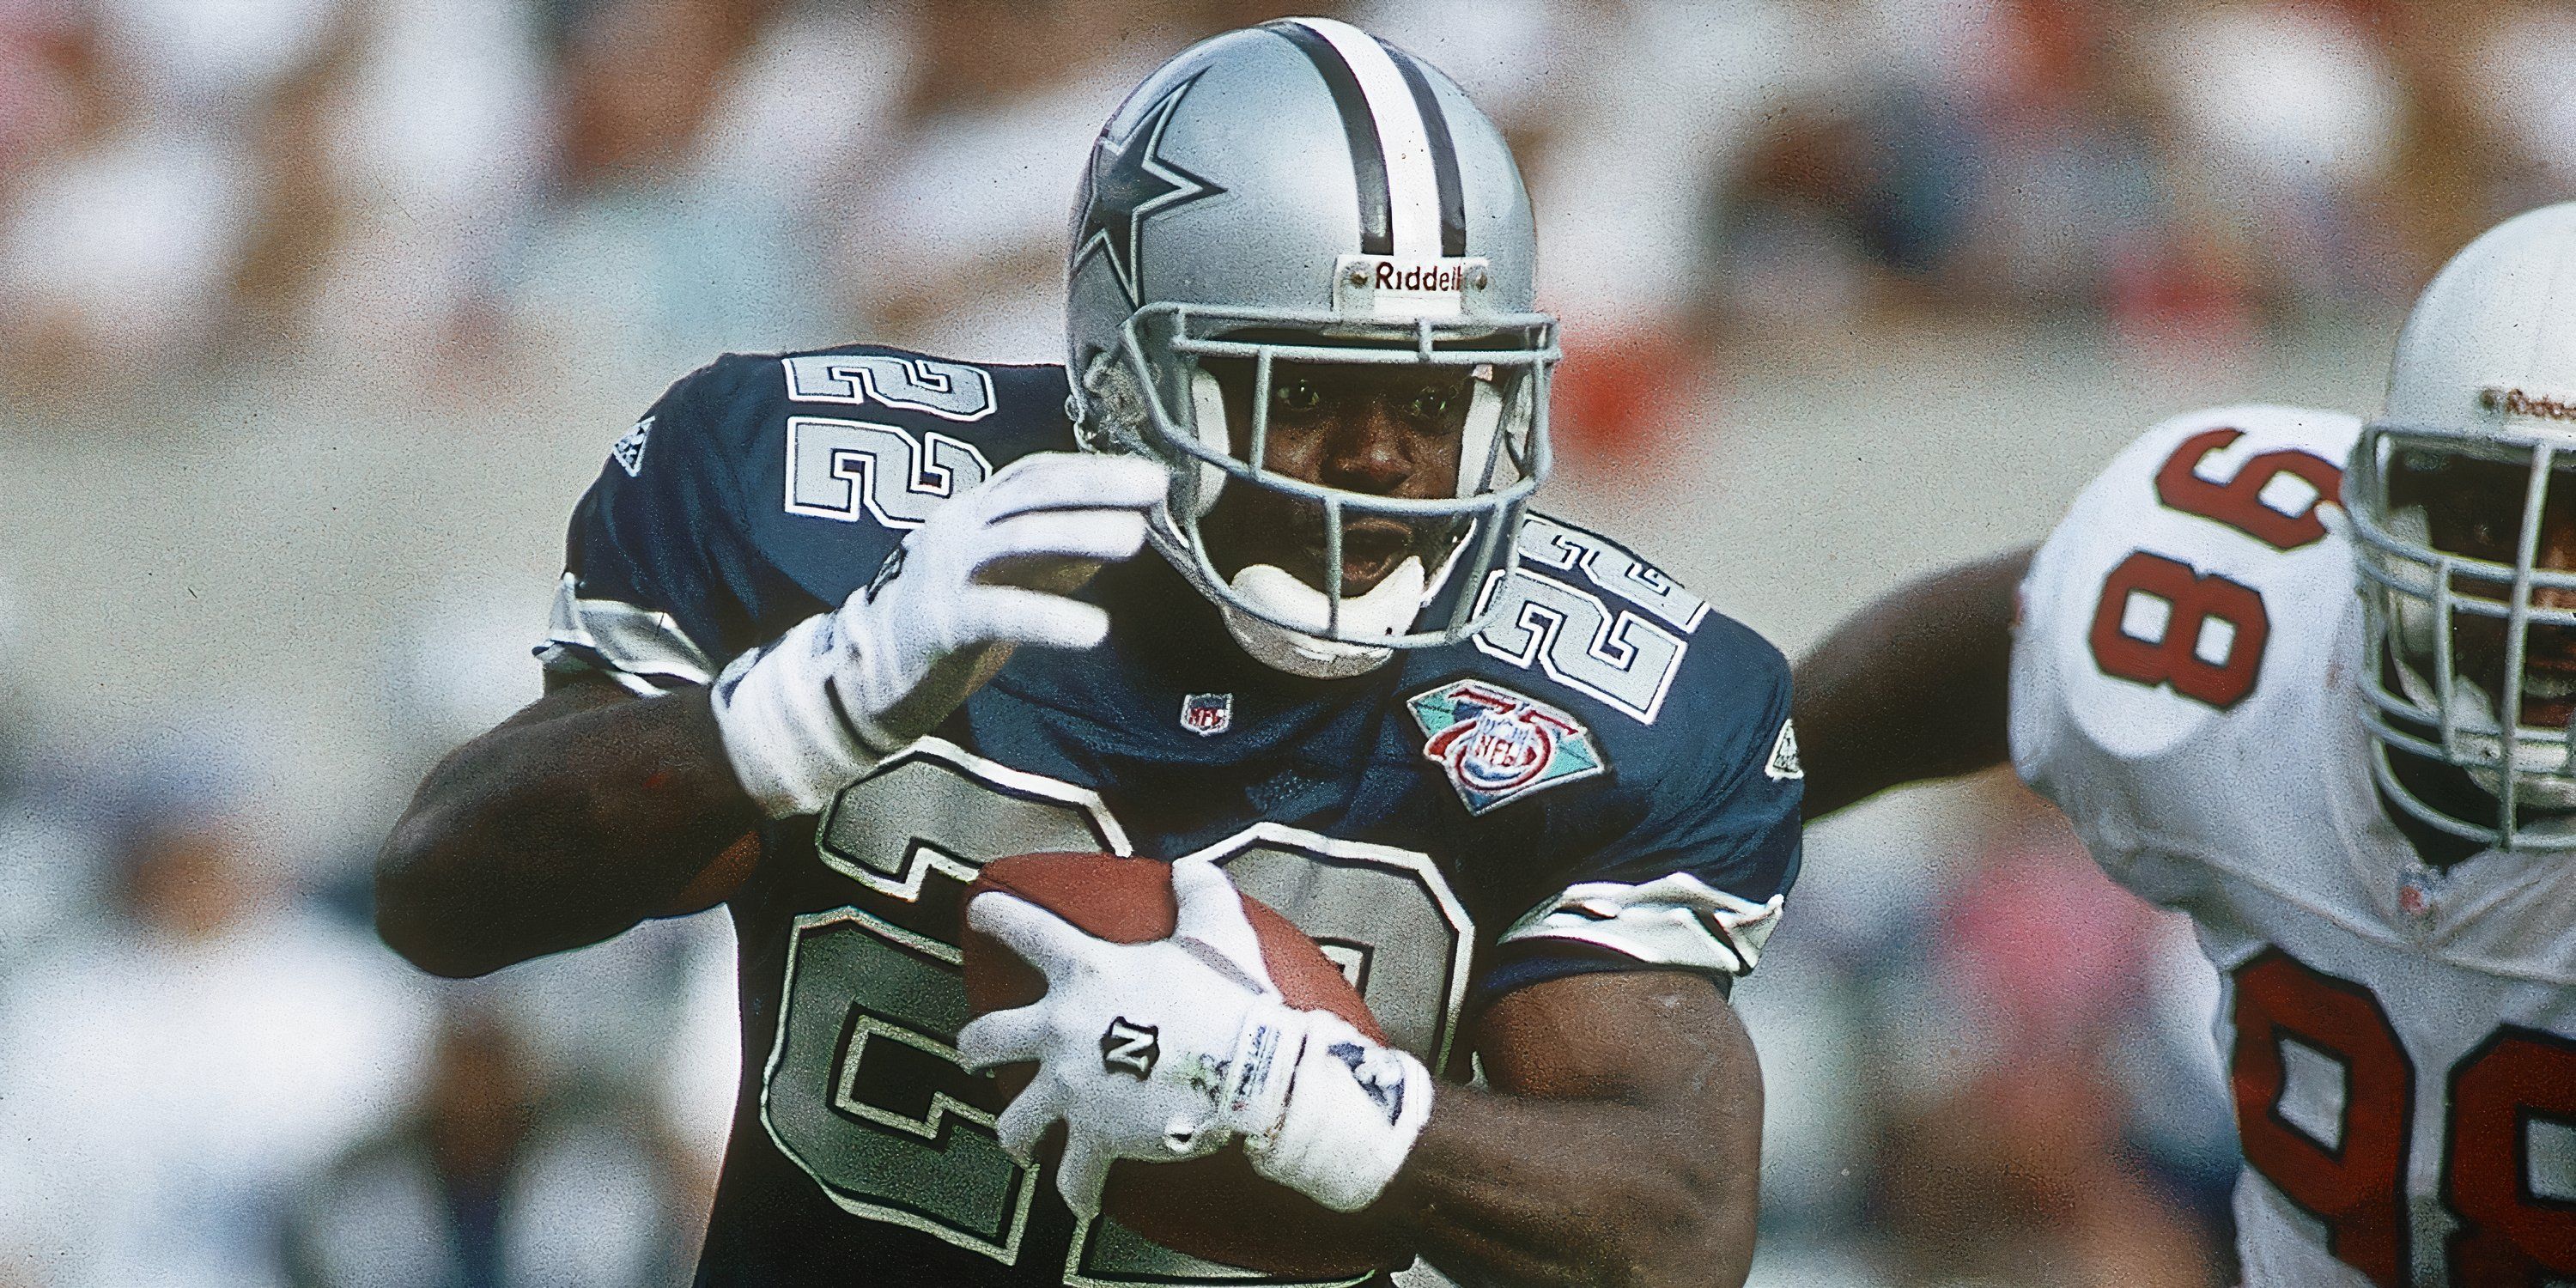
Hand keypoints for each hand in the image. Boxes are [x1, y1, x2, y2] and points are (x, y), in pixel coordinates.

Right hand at [711, 452, 1165, 816]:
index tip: (1149, 474)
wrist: (862, 676)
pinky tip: (1096, 630)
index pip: (1036, 475)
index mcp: (973, 514)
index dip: (1092, 470)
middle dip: (1095, 485)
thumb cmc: (945, 622)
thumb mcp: (1003, 576)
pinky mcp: (941, 624)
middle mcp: (958, 530)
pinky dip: (1050, 619)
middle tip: (1154, 486)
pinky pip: (1000, 614)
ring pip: (1016, 539)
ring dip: (1079, 533)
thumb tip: (1123, 529)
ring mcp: (946, 573)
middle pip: (1030, 494)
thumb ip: (1054, 554)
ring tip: (1135, 538)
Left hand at [957, 857, 1433, 1217]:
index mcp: (1086, 972)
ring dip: (1013, 1132)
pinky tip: (1079, 1199)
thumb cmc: (1231, 998)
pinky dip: (1075, 1190)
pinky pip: (1073, 1175)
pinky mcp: (1094, 1136)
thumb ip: (1199, 893)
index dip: (994, 917)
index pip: (1023, 930)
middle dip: (971, 1048)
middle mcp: (1061, 1029)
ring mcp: (1072, 1088)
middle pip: (986, 1038)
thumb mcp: (1217, 931)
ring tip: (1018, 1142)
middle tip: (970, 1053)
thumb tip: (1191, 867)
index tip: (978, 913)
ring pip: (1013, 1118)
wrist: (1249, 1071)